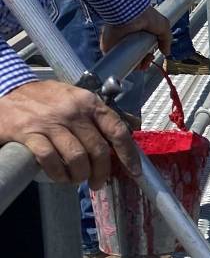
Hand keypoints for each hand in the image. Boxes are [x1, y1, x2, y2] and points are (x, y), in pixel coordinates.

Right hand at [0, 80, 140, 186]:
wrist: (9, 90)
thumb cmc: (47, 97)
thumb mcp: (78, 98)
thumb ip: (99, 114)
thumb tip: (128, 130)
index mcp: (89, 102)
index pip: (116, 130)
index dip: (128, 153)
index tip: (134, 170)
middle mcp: (74, 112)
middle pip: (98, 149)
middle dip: (101, 171)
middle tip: (98, 182)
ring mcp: (51, 122)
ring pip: (77, 157)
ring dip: (80, 175)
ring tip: (77, 180)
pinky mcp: (30, 133)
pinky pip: (50, 160)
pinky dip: (58, 174)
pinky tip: (60, 176)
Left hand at [100, 6, 170, 68]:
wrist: (130, 13)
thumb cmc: (146, 16)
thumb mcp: (164, 26)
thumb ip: (166, 40)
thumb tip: (166, 52)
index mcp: (140, 33)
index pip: (143, 48)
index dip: (148, 55)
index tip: (151, 57)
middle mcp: (129, 38)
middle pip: (135, 56)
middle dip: (143, 62)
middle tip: (147, 60)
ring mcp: (118, 43)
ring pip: (126, 59)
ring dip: (135, 65)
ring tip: (140, 64)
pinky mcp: (109, 46)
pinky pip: (115, 59)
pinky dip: (122, 64)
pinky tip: (130, 64)